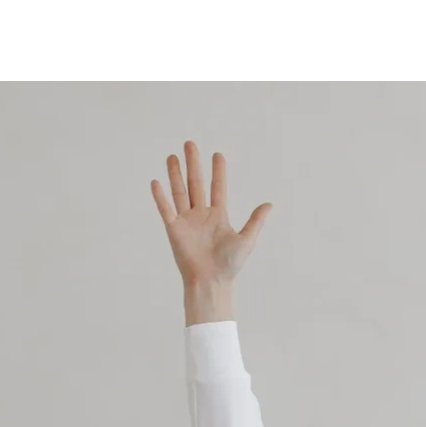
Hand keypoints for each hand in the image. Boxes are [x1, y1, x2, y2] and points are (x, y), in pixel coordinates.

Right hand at [150, 139, 270, 291]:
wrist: (211, 282)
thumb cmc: (229, 265)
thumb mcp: (246, 240)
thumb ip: (255, 221)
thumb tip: (269, 204)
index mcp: (218, 216)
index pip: (218, 188)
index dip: (218, 172)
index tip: (217, 155)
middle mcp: (200, 215)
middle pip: (195, 184)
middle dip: (193, 164)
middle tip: (189, 144)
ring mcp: (186, 221)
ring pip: (179, 192)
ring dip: (175, 174)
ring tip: (172, 156)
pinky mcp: (174, 230)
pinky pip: (166, 210)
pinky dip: (161, 197)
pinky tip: (156, 182)